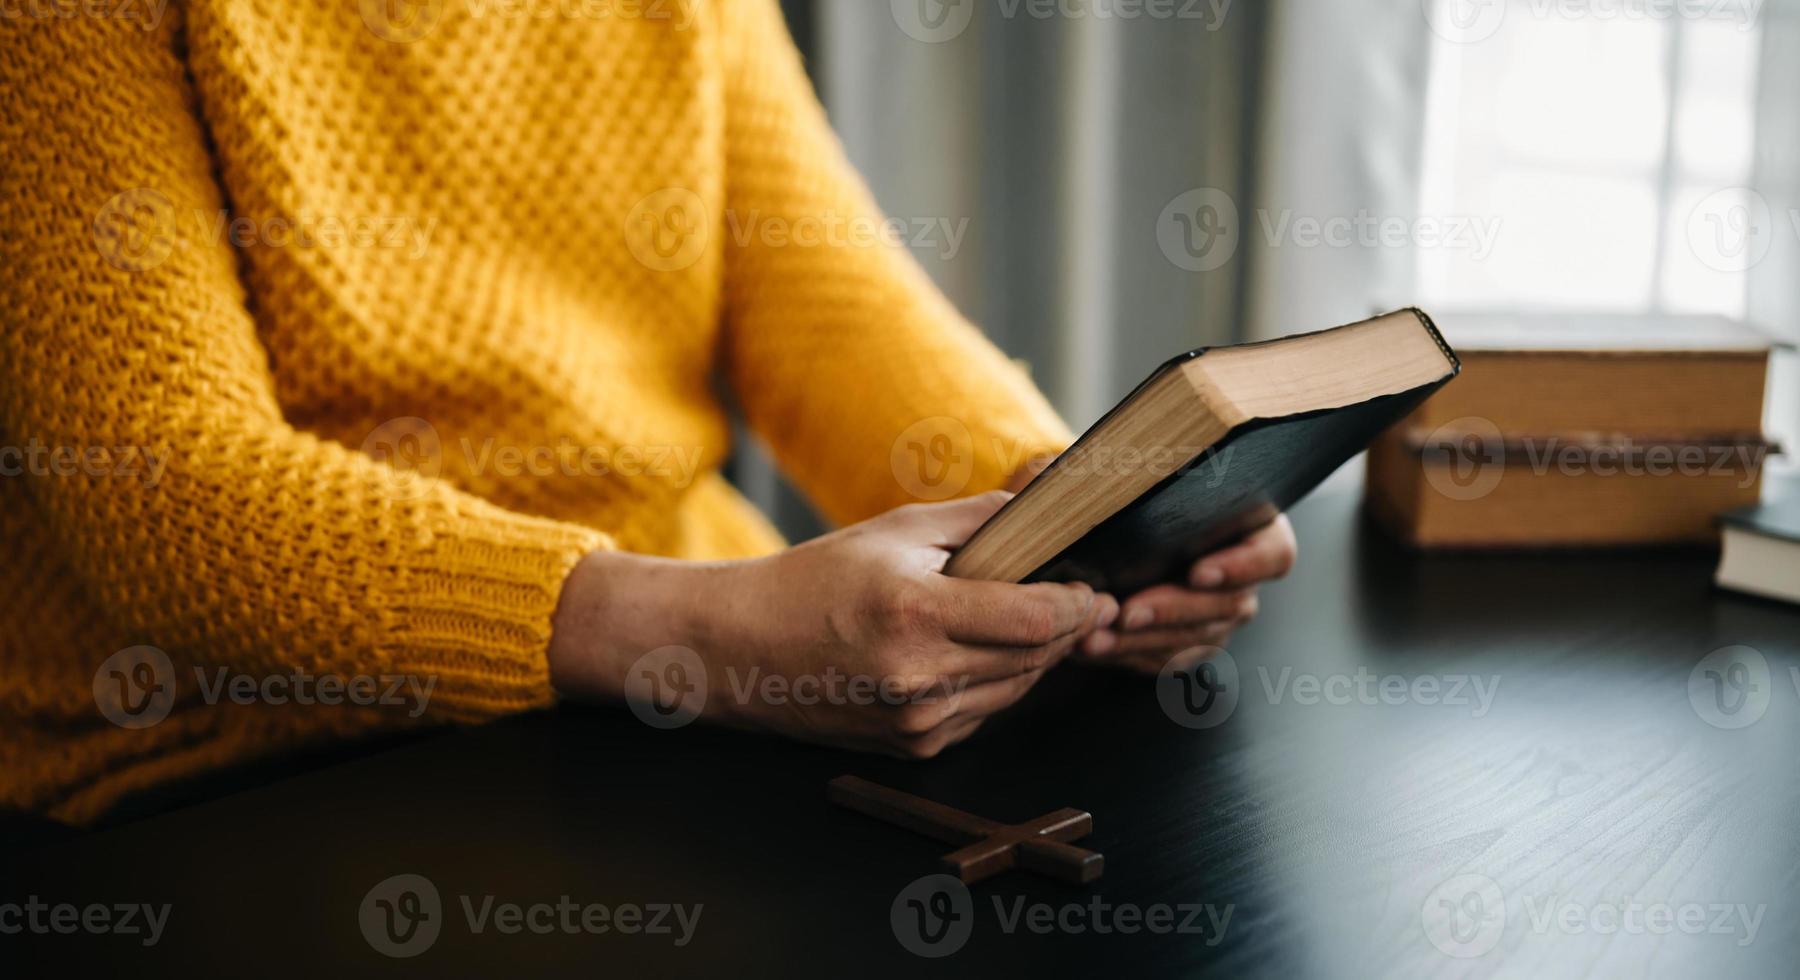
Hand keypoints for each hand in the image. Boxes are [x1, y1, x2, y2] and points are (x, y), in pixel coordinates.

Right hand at [549, 491, 1118, 757]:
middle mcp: (922, 678)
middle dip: (1069, 629)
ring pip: (1015, 690)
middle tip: (1085, 598)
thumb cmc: (812, 580)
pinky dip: (996, 683)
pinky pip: (982, 714)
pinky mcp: (913, 747)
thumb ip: (978, 519)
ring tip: (1041, 620)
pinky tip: (984, 652)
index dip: (1081, 604)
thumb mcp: (895, 531)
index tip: (1098, 588)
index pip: (1037, 619)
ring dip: (1037, 658)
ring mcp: (918, 722)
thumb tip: (1045, 506)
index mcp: (918, 614)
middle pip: (1036, 659)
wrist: (738, 649)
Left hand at [1003, 456, 1295, 673]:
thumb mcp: (1126, 471)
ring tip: (1093, 635)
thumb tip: (1074, 470)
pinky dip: (1126, 654)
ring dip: (1141, 640)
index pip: (1274, 553)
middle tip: (1128, 612)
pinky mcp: (1188, 642)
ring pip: (1194, 639)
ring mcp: (1219, 615)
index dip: (1243, 566)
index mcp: (1254, 526)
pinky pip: (1165, 658)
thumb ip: (1118, 470)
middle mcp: (1245, 576)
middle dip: (1173, 610)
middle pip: (1229, 605)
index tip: (1198, 571)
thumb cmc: (1132, 490)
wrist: (1113, 526)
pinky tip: (1090, 646)